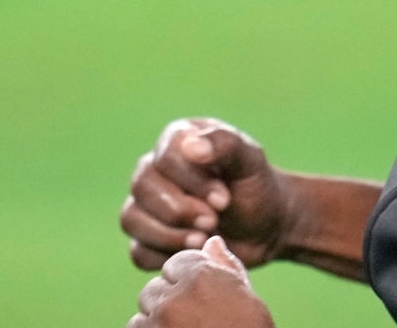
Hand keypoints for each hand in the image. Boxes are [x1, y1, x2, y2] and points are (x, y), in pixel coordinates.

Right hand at [121, 118, 289, 269]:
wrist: (265, 227)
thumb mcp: (251, 161)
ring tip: (204, 239)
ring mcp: (147, 204)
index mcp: (179, 139)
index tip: (224, 199)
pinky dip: (165, 256)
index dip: (192, 182)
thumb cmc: (256, 187)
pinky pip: (138, 251)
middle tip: (213, 221)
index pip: (165, 156)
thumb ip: (225, 144)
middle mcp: (155, 167)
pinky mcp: (147, 238)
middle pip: (142, 186)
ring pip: (131, 219)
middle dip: (180, 210)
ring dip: (169, 235)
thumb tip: (191, 146)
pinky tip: (195, 252)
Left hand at [128, 236, 274, 327]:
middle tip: (192, 318)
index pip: (176, 263)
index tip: (202, 298)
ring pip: (144, 310)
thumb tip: (212, 241)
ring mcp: (159, 321)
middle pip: (156, 287)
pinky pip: (137, 327)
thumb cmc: (249, 326)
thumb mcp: (244, 294)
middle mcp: (176, 295)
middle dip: (169, 299)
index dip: (188, 279)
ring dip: (157, 318)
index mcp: (201, 276)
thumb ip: (224, 265)